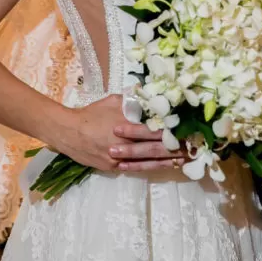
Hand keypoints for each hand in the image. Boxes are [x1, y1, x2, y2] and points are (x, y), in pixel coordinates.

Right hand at [56, 94, 185, 173]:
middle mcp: (126, 141)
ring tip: (185, 159)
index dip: (173, 130)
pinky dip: (152, 167)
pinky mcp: (113, 167)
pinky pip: (136, 168)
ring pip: (149, 159)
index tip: (189, 129)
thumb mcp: (112, 101)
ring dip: (168, 159)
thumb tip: (149, 93)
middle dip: (176, 147)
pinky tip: (165, 166)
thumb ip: (132, 99)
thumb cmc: (91, 114)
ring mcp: (119, 156)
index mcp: (127, 123)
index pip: (156, 128)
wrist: (67, 132)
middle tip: (194, 147)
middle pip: (156, 146)